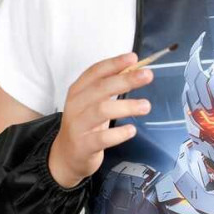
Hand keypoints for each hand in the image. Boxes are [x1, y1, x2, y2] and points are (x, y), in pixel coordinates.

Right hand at [47, 50, 152, 187]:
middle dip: (125, 80)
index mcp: (78, 91)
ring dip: (126, 106)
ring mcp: (78, 126)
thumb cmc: (85, 125)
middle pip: (100, 88)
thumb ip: (108, 87)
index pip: (95, 72)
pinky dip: (118, 133)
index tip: (133, 58)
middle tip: (147, 75)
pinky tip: (132, 130)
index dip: (114, 63)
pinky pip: (102, 138)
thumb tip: (135, 70)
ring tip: (146, 106)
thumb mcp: (92, 103)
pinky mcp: (83, 145)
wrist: (66, 156)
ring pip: (101, 110)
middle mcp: (76, 105)